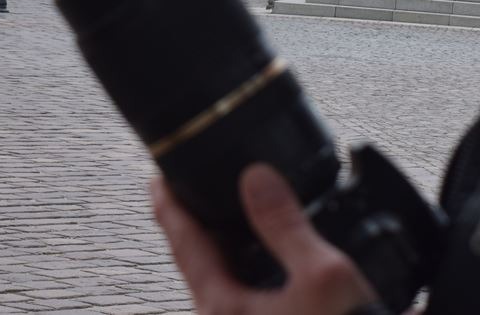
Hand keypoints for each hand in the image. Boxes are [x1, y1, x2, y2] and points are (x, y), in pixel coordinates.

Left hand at [150, 164, 380, 314]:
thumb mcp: (322, 277)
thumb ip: (286, 226)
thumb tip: (256, 179)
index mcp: (224, 307)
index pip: (185, 244)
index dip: (170, 207)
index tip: (157, 180)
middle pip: (197, 264)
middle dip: (195, 226)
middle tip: (191, 193)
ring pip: (221, 283)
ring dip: (225, 248)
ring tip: (232, 220)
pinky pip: (243, 297)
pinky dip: (248, 269)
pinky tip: (269, 262)